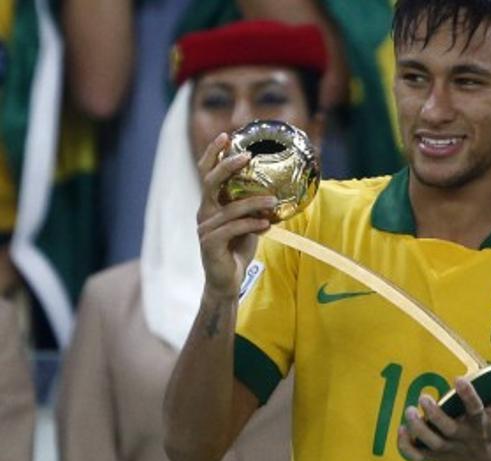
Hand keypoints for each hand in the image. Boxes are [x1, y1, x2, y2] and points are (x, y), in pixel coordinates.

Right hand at [196, 133, 276, 298]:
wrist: (226, 282)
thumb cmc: (237, 251)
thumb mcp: (248, 225)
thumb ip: (253, 208)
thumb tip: (275, 191)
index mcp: (210, 205)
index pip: (207, 174)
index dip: (214, 154)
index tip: (226, 136)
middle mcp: (204, 213)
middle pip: (210, 182)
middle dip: (227, 166)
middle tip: (246, 156)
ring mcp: (205, 228)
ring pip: (229, 208)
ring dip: (253, 203)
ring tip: (273, 200)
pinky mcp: (210, 244)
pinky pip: (232, 229)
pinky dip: (251, 225)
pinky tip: (266, 225)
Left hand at [397, 364, 490, 460]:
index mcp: (480, 425)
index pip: (476, 410)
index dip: (468, 396)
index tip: (458, 379)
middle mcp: (463, 438)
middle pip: (448, 429)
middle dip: (435, 414)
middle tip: (423, 397)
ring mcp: (448, 450)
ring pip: (431, 443)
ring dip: (418, 429)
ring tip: (409, 411)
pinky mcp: (434, 458)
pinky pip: (417, 457)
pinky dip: (406, 447)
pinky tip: (401, 430)